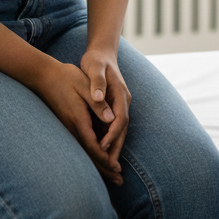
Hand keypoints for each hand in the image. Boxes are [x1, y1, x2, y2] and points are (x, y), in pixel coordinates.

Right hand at [31, 58, 125, 185]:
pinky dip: (91, 155)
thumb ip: (98, 104)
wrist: (44, 76)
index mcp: (78, 119)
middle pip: (88, 155)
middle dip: (104, 169)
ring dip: (98, 165)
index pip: (93, 144)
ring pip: (84, 153)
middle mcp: (72, 128)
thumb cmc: (67, 78)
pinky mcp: (66, 125)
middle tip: (119, 181)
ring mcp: (67, 128)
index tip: (116, 168)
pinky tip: (98, 160)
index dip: (104, 158)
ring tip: (112, 177)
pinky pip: (80, 146)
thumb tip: (111, 119)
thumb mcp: (85, 86)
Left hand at [80, 48, 131, 176]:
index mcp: (120, 93)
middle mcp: (124, 99)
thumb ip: (97, 83)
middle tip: (108, 166)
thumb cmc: (96, 60)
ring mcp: (121, 102)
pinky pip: (115, 125)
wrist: (102, 52)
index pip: (120, 118)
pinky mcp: (115, 105)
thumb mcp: (94, 68)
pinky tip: (102, 149)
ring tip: (106, 164)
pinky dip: (111, 138)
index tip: (101, 147)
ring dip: (115, 145)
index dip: (112, 134)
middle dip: (116, 146)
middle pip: (123, 127)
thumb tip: (99, 99)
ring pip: (120, 128)